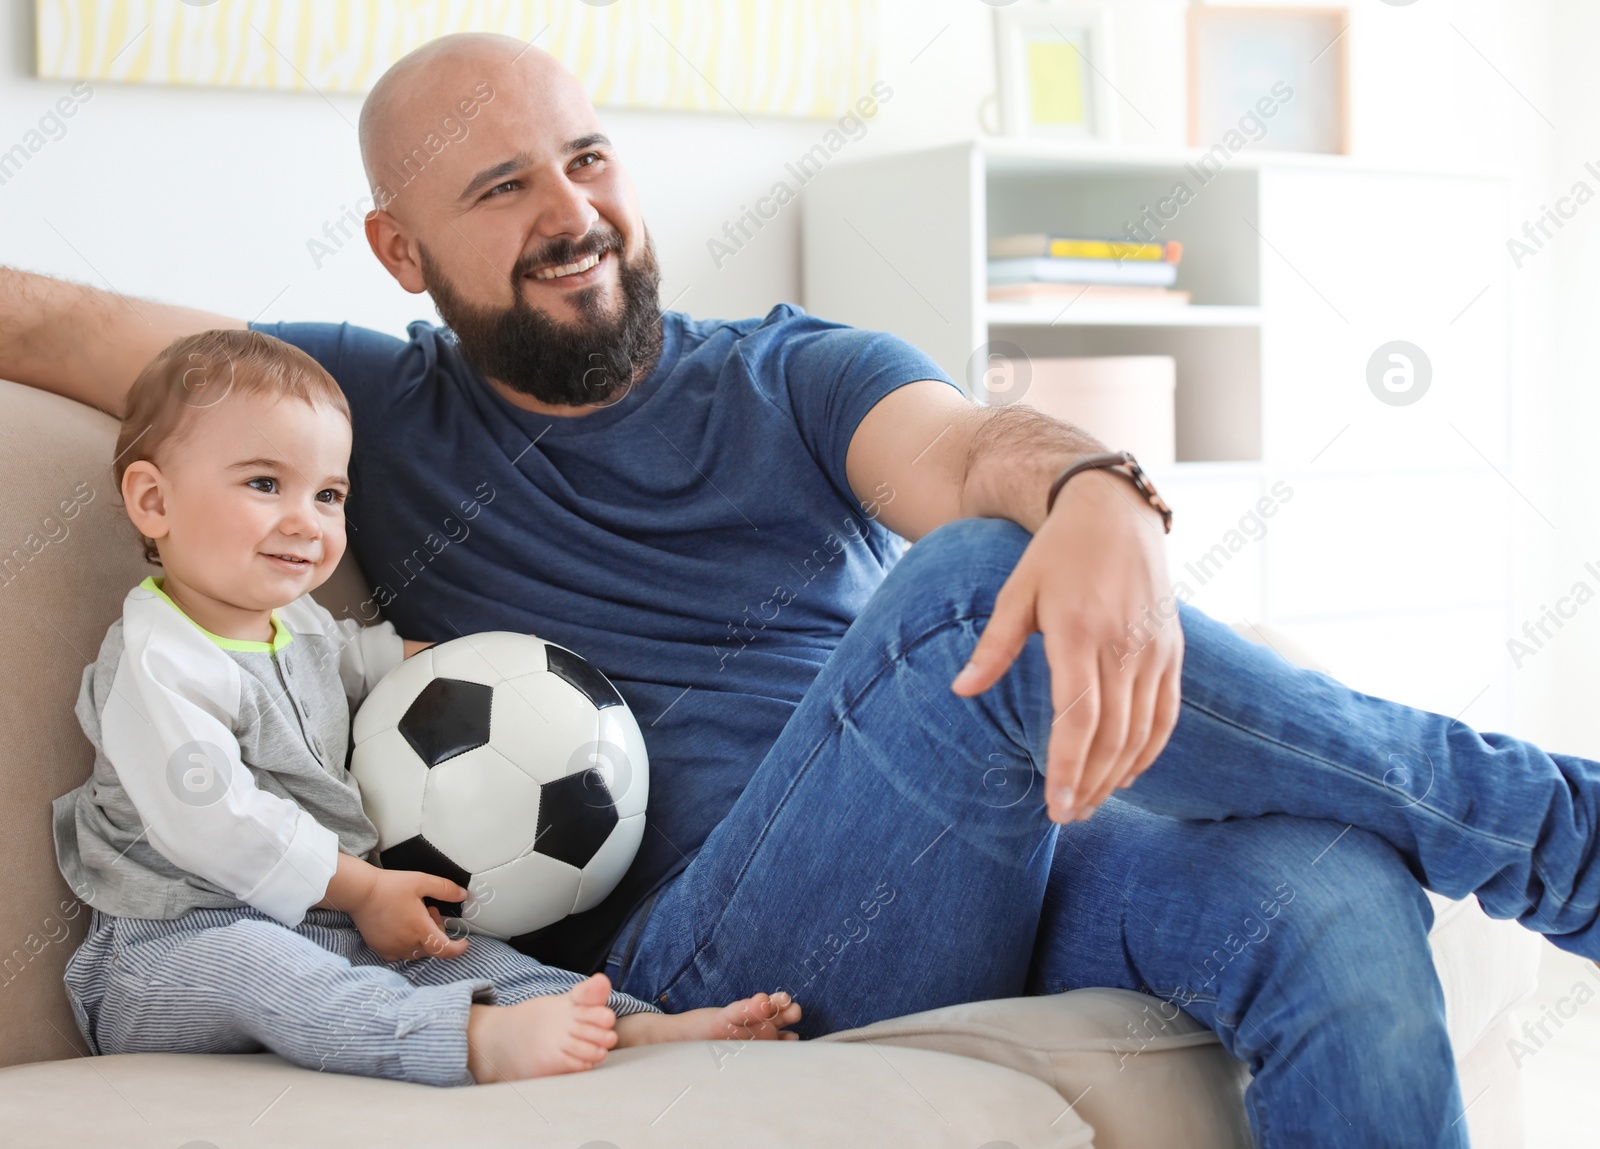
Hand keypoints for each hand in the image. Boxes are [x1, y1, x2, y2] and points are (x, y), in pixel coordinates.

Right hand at [320, 854, 469, 960]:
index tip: (464, 943)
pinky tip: (403, 927)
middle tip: (430, 911)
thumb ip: (446, 889)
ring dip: (423, 938)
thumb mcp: (422, 882)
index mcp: (421, 930)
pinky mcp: (381, 949)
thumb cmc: (390, 887)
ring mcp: (393, 949)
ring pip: (418, 951)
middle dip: (438, 932)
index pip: (445, 950)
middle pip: (433, 948)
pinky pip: (401, 953)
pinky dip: (408, 944)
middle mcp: (407, 944)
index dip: (458, 949)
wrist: (361, 892)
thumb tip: (463, 895)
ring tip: (415, 916)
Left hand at [951, 471, 1182, 821]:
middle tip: (1068, 816)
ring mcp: (1153, 652)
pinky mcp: (1172, 653)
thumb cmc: (1056, 556)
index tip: (1058, 806)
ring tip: (1091, 804)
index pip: (1078, 718)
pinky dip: (1149, 751)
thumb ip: (994, 647)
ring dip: (1117, 776)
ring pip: (1141, 732)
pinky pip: (1166, 715)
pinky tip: (1127, 774)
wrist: (1115, 515)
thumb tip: (960, 691)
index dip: (1070, 768)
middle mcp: (1123, 648)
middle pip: (1112, 736)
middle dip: (1091, 784)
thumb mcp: (1018, 593)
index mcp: (1079, 634)